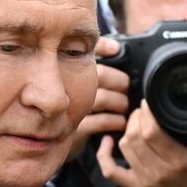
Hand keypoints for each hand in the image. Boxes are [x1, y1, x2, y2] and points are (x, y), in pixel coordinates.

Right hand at [67, 40, 129, 162]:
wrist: (59, 140)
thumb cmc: (77, 107)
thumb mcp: (86, 84)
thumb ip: (99, 65)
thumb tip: (115, 46)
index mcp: (72, 72)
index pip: (87, 52)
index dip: (101, 46)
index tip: (116, 49)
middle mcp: (68, 87)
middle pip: (99, 74)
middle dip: (119, 81)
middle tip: (126, 87)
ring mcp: (71, 108)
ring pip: (102, 98)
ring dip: (119, 102)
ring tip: (124, 106)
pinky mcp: (76, 129)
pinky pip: (101, 121)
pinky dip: (115, 121)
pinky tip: (120, 122)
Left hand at [95, 103, 186, 186]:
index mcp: (178, 162)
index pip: (152, 132)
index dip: (146, 113)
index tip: (148, 103)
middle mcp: (159, 172)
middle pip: (135, 136)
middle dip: (136, 118)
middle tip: (142, 111)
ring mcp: (144, 181)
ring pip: (125, 147)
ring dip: (127, 131)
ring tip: (135, 124)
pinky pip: (111, 170)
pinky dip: (104, 154)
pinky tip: (108, 141)